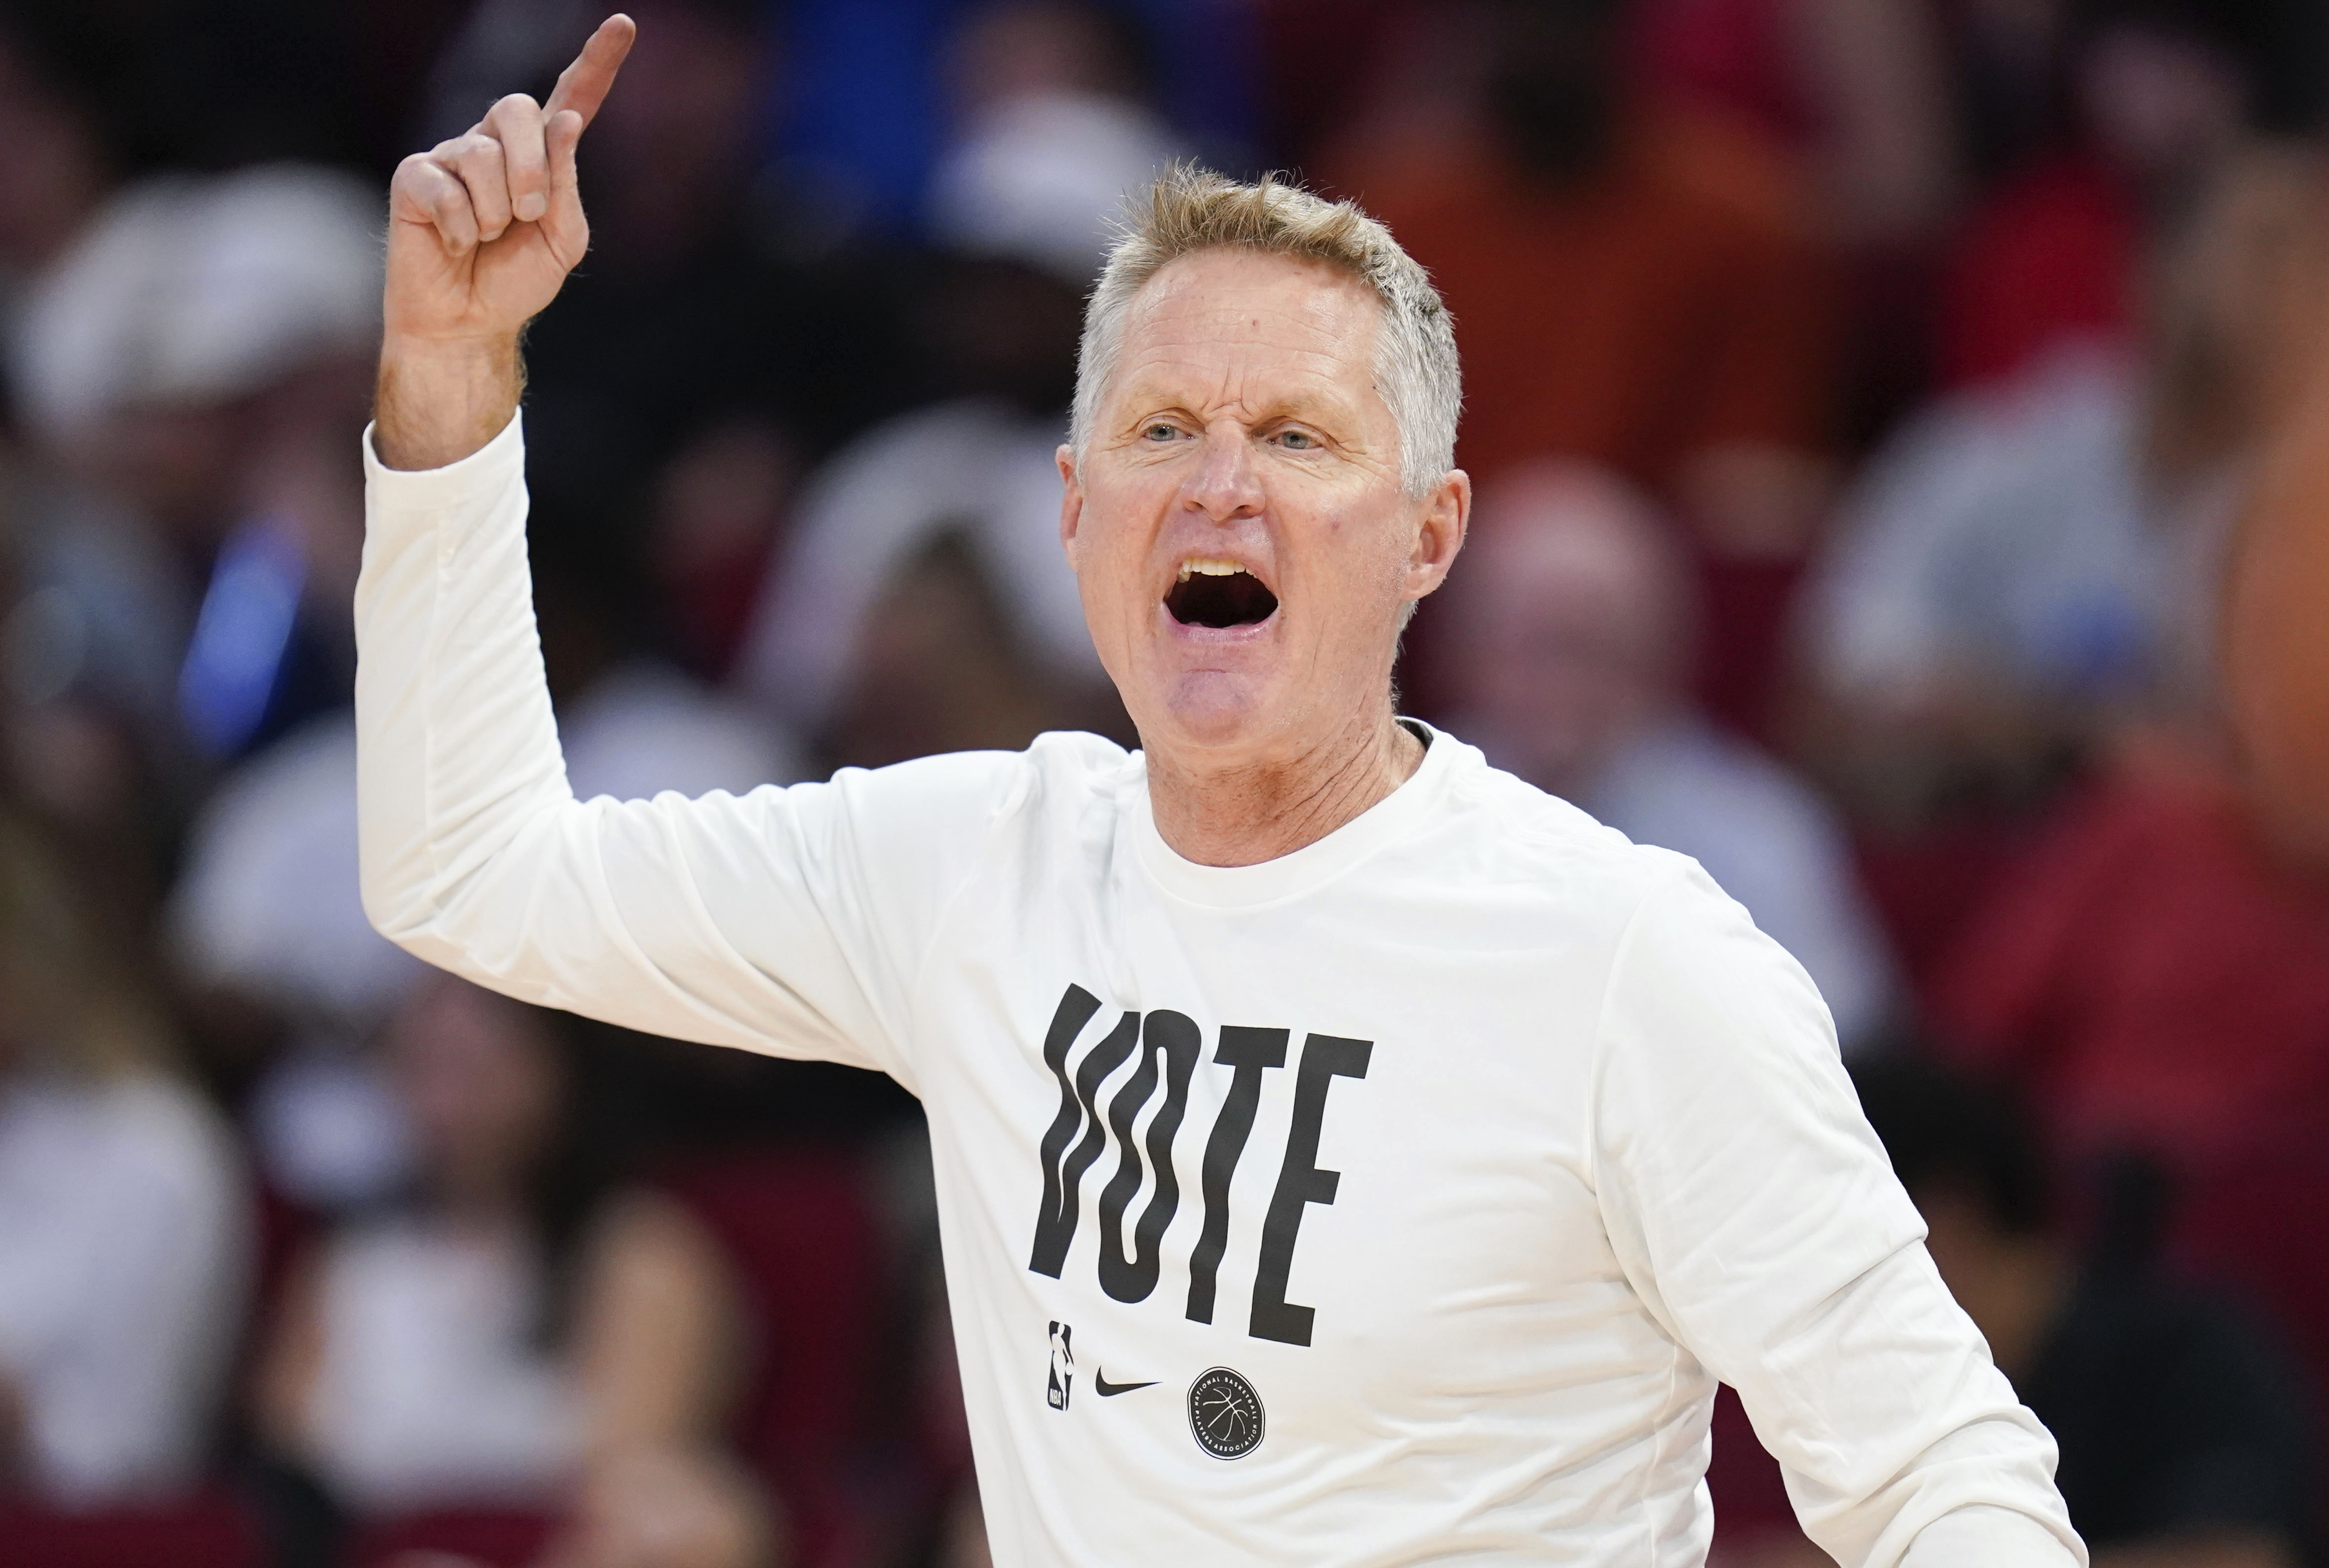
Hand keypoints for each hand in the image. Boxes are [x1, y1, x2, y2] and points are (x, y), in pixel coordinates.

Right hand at [374, 14, 632, 468]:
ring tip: (484, 238)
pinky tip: (453, 243)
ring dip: (494, 209)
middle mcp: (495, 145)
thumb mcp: (561, 240)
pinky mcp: (415, 177)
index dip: (596, 63)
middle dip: (530, 167)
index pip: (570, 98)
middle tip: (526, 216)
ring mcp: (452, 157)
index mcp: (541, 156)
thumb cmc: (516, 282)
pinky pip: (445, 185)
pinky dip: (459, 226)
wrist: (470, 323)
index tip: (624, 25)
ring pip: (482, 154)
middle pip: (517, 109)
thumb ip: (565, 184)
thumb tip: (562, 121)